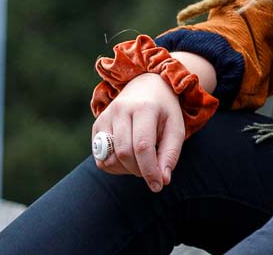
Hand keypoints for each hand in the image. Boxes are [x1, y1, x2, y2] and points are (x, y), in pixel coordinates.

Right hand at [91, 72, 184, 191]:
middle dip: (139, 170)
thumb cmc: (165, 110)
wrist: (147, 86)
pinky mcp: (97, 125)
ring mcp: (106, 117)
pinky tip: (129, 158)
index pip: (143, 146)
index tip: (158, 185)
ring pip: (110, 158)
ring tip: (141, 162)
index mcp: (144, 108)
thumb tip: (163, 180)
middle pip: (125, 153)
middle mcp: (121, 110)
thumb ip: (171, 153)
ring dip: (126, 170)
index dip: (150, 170)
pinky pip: (101, 158)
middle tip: (152, 171)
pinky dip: (115, 166)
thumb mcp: (176, 127)